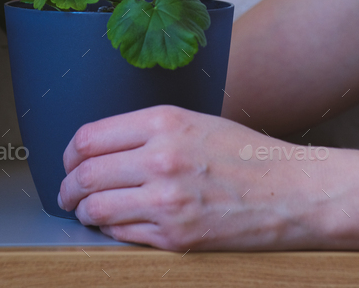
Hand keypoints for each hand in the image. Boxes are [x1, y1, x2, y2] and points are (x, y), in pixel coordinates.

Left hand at [59, 105, 334, 251]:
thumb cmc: (245, 153)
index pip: (89, 137)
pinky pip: (123, 235)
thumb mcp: (194, 121)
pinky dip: (110, 231)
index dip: (69, 153)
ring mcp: (167, 201)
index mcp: (163, 122)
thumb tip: (101, 147)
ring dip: (84, 212)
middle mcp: (160, 158)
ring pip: (97, 209)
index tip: (69, 161)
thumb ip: (147, 130)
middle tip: (67, 193)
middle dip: (68, 187)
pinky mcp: (176, 237)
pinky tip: (114, 225)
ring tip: (84, 211)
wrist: (291, 191)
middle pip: (86, 174)